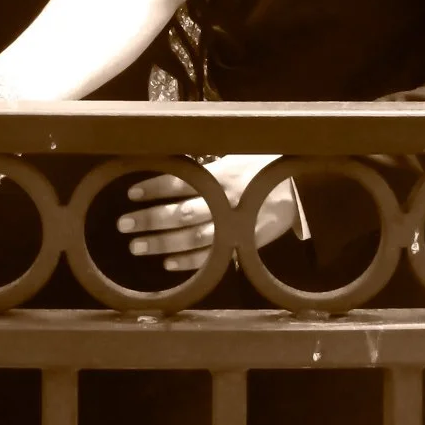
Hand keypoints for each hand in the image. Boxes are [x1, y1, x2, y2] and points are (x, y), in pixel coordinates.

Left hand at [117, 154, 300, 271]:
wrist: (301, 193)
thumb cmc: (260, 172)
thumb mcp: (234, 160)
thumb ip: (205, 169)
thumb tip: (169, 165)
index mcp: (222, 176)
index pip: (183, 181)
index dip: (155, 187)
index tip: (131, 192)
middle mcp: (226, 201)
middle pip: (183, 213)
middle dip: (152, 219)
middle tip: (123, 224)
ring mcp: (234, 226)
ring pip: (194, 239)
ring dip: (163, 243)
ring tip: (136, 246)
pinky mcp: (242, 244)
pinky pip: (212, 257)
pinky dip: (189, 263)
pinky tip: (167, 264)